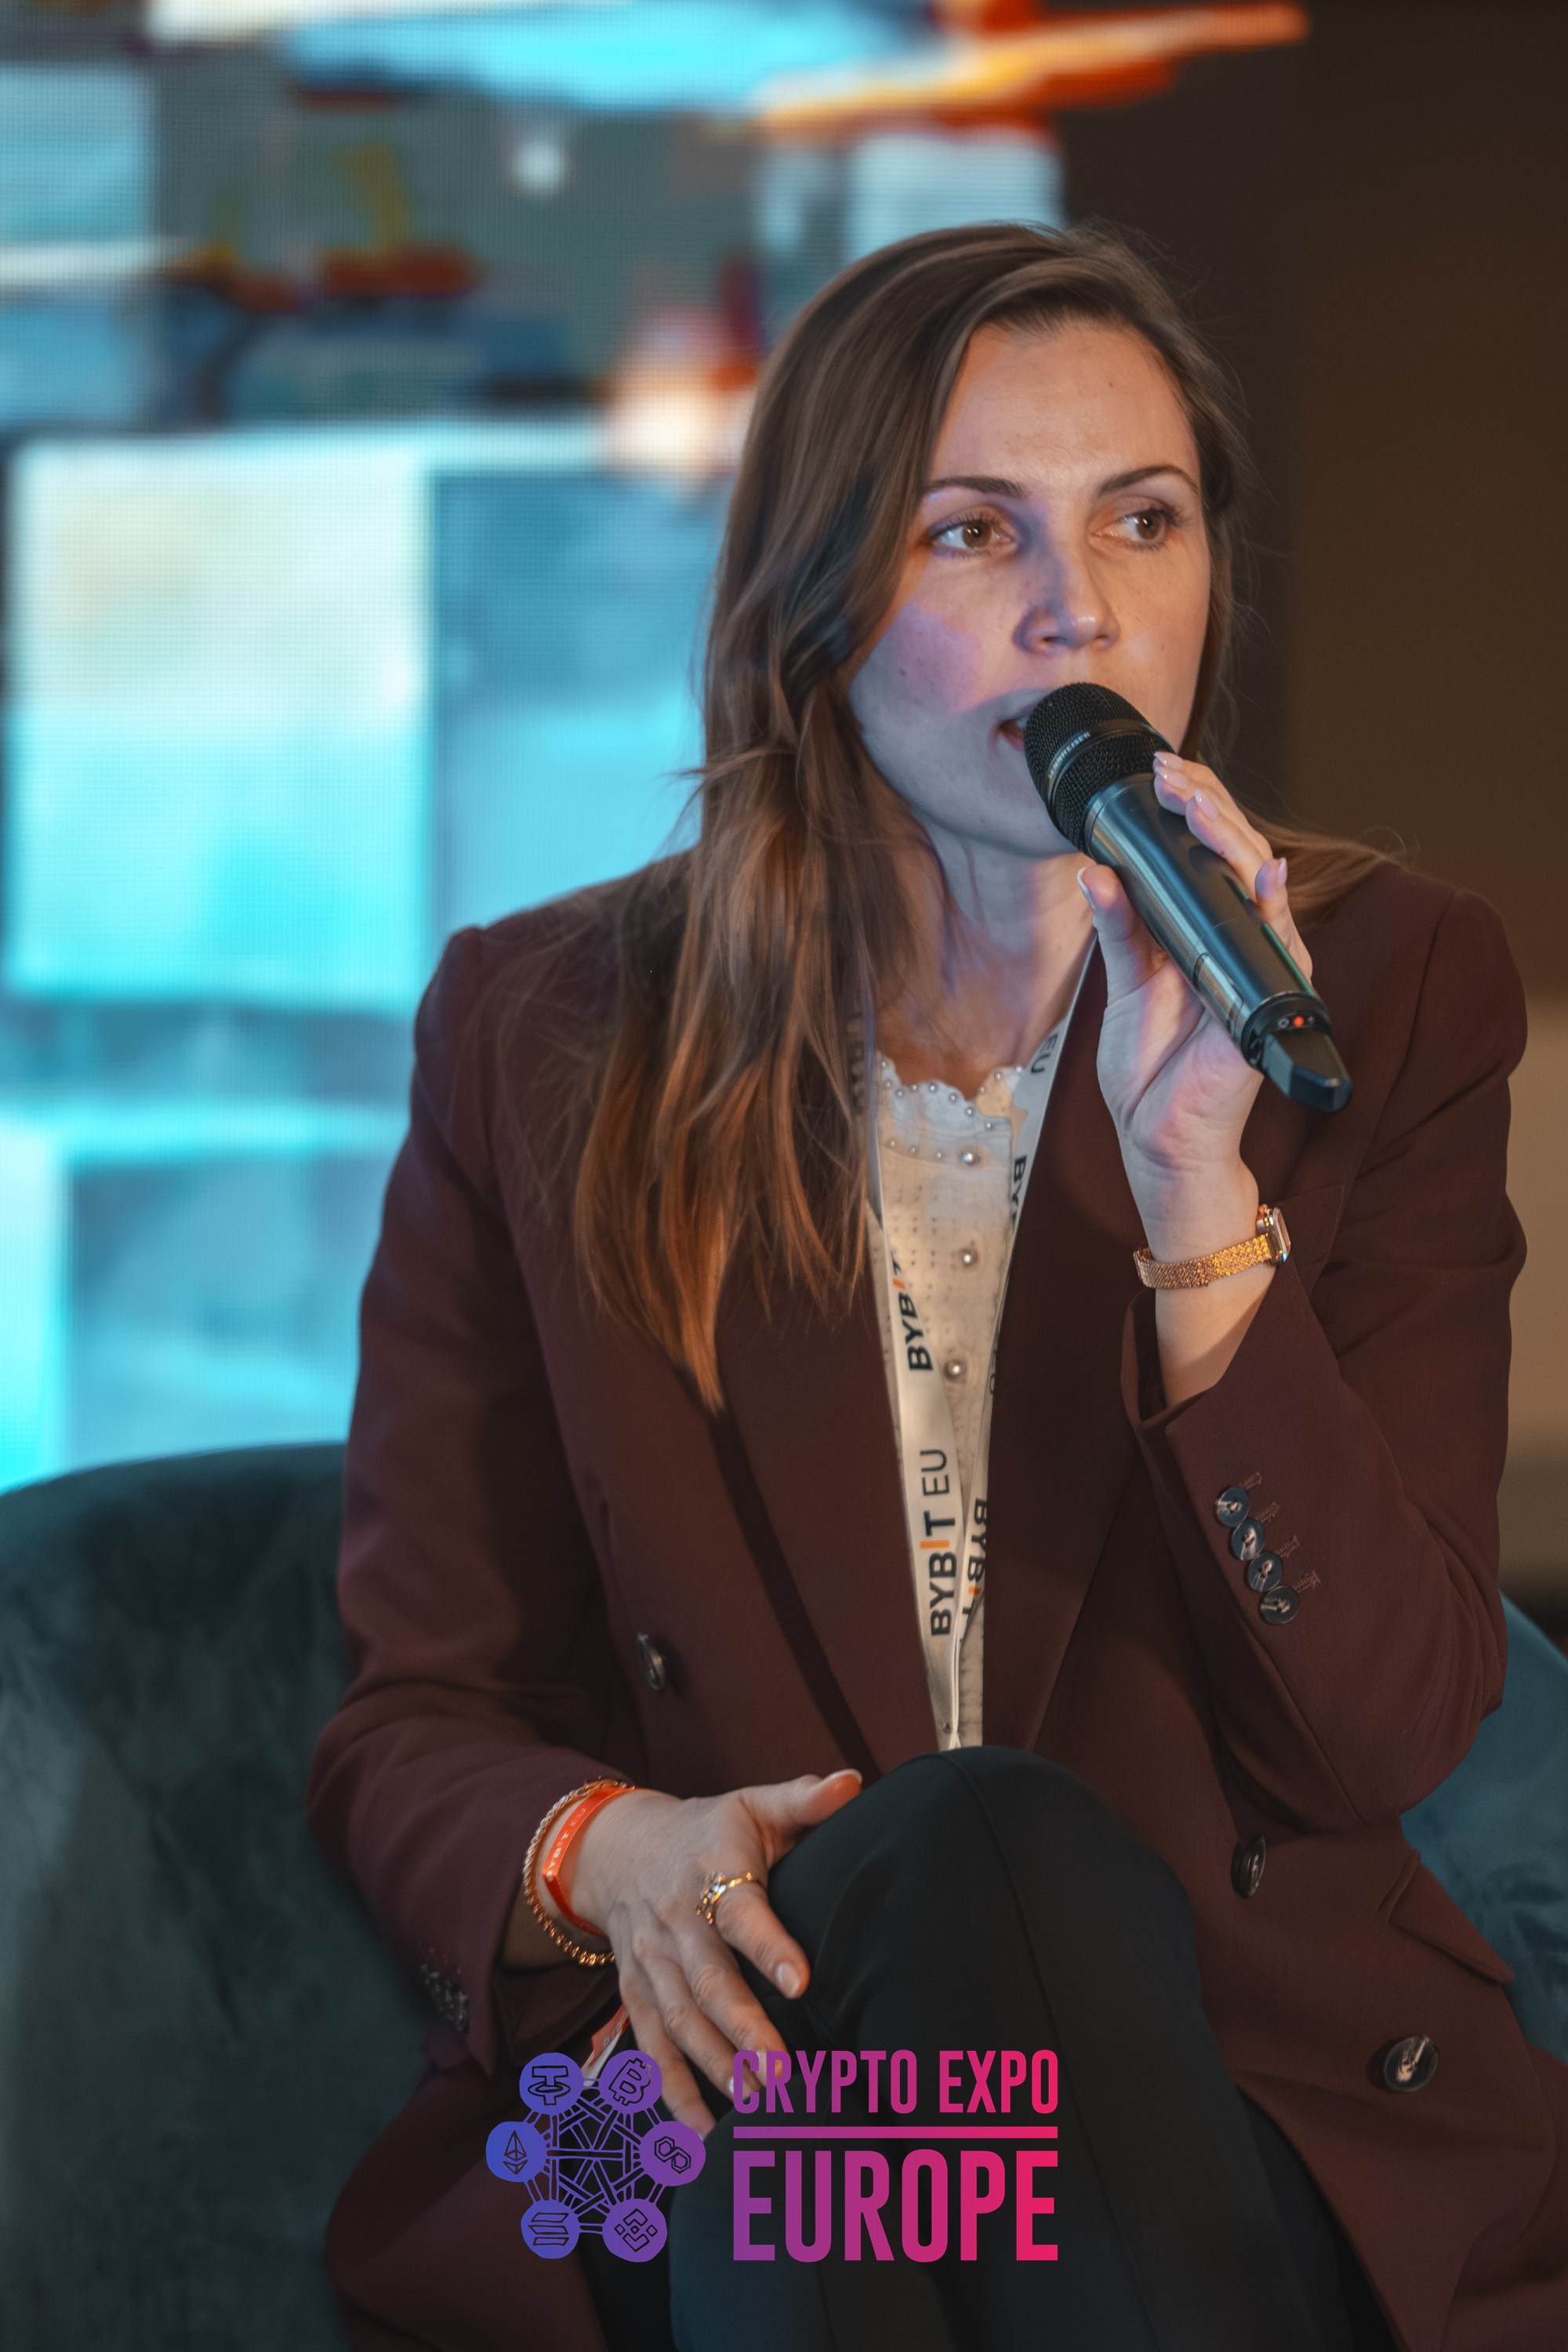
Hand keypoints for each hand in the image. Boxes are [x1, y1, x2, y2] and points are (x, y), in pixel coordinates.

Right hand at [562, 1768, 861, 2135]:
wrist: (619, 1849)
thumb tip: (854, 1782)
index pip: (741, 1912)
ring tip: (757, 2104)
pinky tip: (703, 2131)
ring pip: (679, 2021)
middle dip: (743, 2030)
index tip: (803, 1981)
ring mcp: (650, 1963)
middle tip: (783, 2073)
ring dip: (713, 2066)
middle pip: (707, 1982)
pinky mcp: (635, 1994)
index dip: (769, 1946)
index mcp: (712, 1872)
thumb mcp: (751, 1805)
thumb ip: (802, 1799)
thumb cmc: (710, 1831)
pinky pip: (650, 2047)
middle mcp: (675, 1922)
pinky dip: (673, 2091)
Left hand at [1077, 750, 1310, 1259]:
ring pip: (1260, 882)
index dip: (1190, 807)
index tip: (1159, 772)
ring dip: (1229, 837)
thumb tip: (1097, 868)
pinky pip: (1280, 941)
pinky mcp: (1271, 998)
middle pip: (1237, 853)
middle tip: (1172, 773)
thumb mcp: (1125, 985)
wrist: (1159, 1137)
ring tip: (1195, 802)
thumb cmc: (1149, 1070)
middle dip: (1207, 805)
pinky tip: (1264, 872)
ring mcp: (1259, 964)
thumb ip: (1118, 927)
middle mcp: (1237, 939)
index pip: (1207, 852)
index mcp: (1200, 929)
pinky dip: (1272, 904)